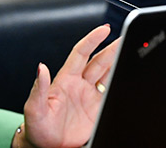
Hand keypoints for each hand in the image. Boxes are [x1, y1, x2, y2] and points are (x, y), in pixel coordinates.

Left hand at [16, 25, 118, 147]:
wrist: (45, 146)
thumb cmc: (36, 127)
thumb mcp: (34, 108)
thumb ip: (39, 88)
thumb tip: (41, 67)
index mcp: (65, 79)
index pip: (81, 53)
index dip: (92, 40)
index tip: (104, 29)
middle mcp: (79, 84)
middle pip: (99, 61)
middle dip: (112, 48)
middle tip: (125, 38)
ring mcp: (89, 96)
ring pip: (108, 74)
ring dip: (118, 62)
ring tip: (130, 51)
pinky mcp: (97, 110)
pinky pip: (111, 93)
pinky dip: (120, 84)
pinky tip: (128, 77)